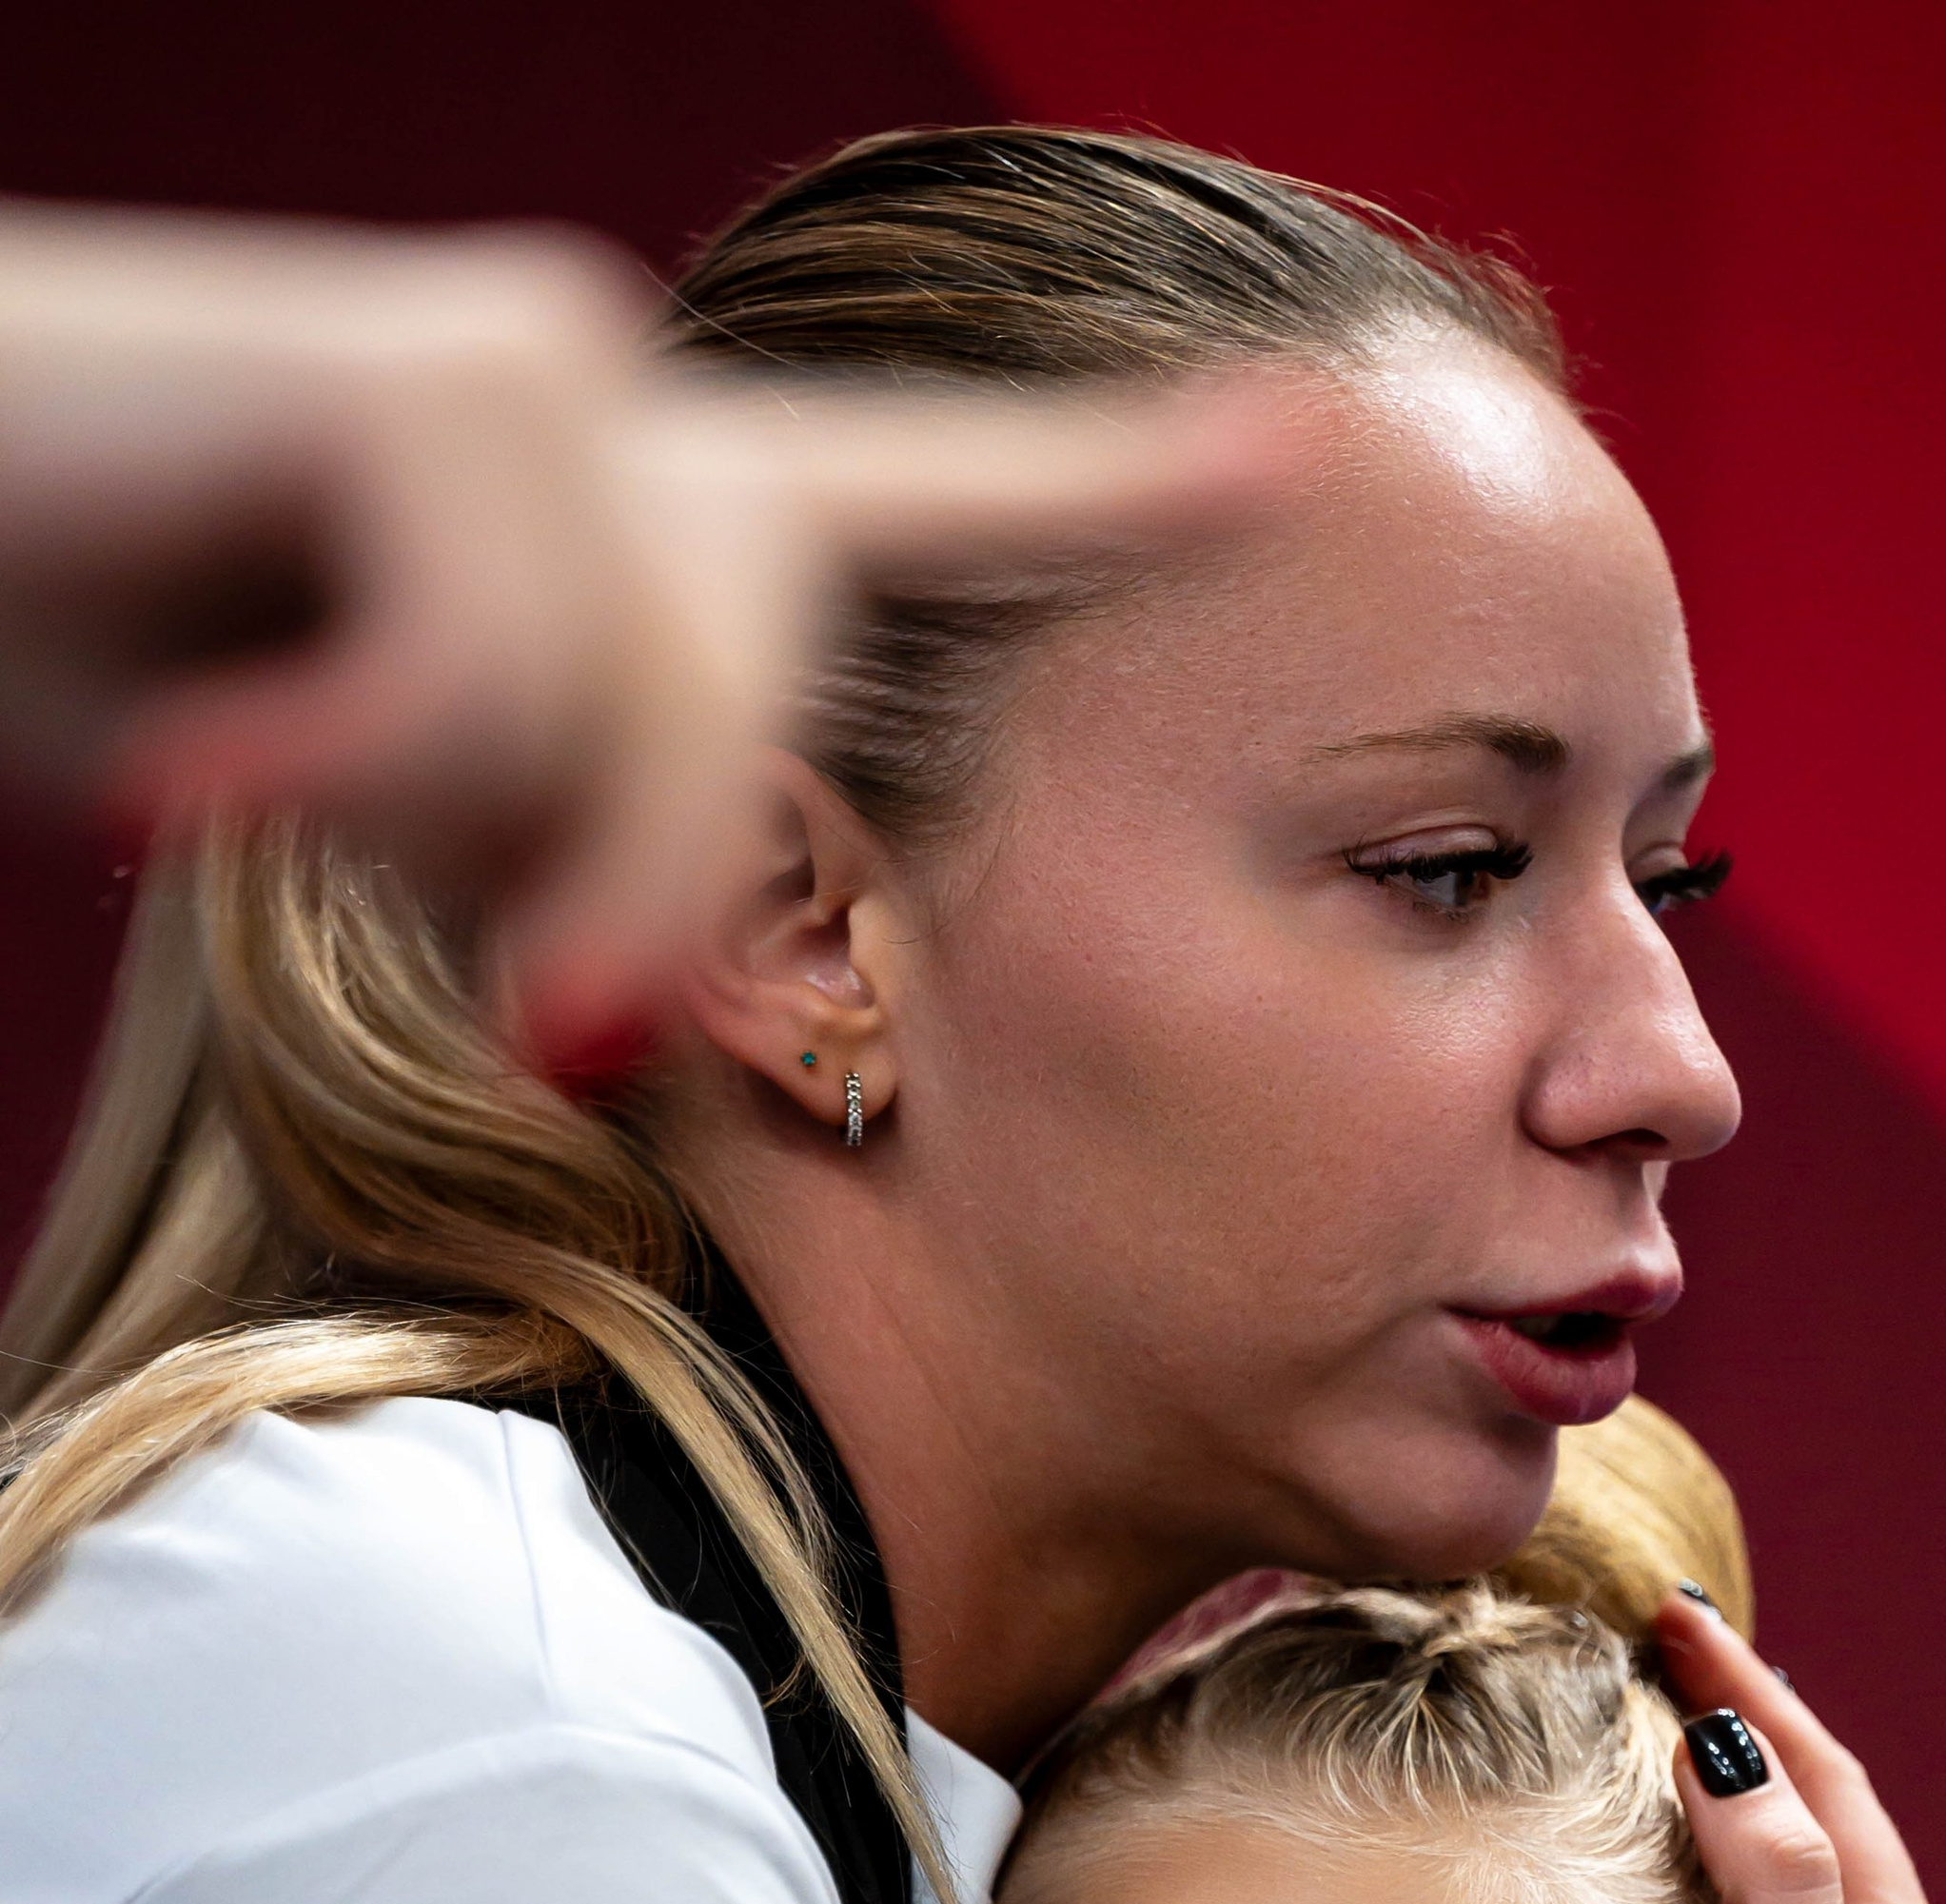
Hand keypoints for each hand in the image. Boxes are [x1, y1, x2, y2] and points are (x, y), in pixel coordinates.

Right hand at [0, 204, 1275, 1064]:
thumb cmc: (142, 672)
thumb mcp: (400, 821)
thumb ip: (572, 870)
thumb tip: (647, 1001)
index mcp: (643, 517)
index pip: (919, 493)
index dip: (1115, 481)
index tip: (1312, 439)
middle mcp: (627, 416)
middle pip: (753, 729)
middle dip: (624, 896)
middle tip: (486, 989)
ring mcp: (544, 375)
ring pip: (631, 723)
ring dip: (445, 830)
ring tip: (243, 779)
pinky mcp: (435, 370)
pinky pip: (498, 685)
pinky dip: (343, 774)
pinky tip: (197, 754)